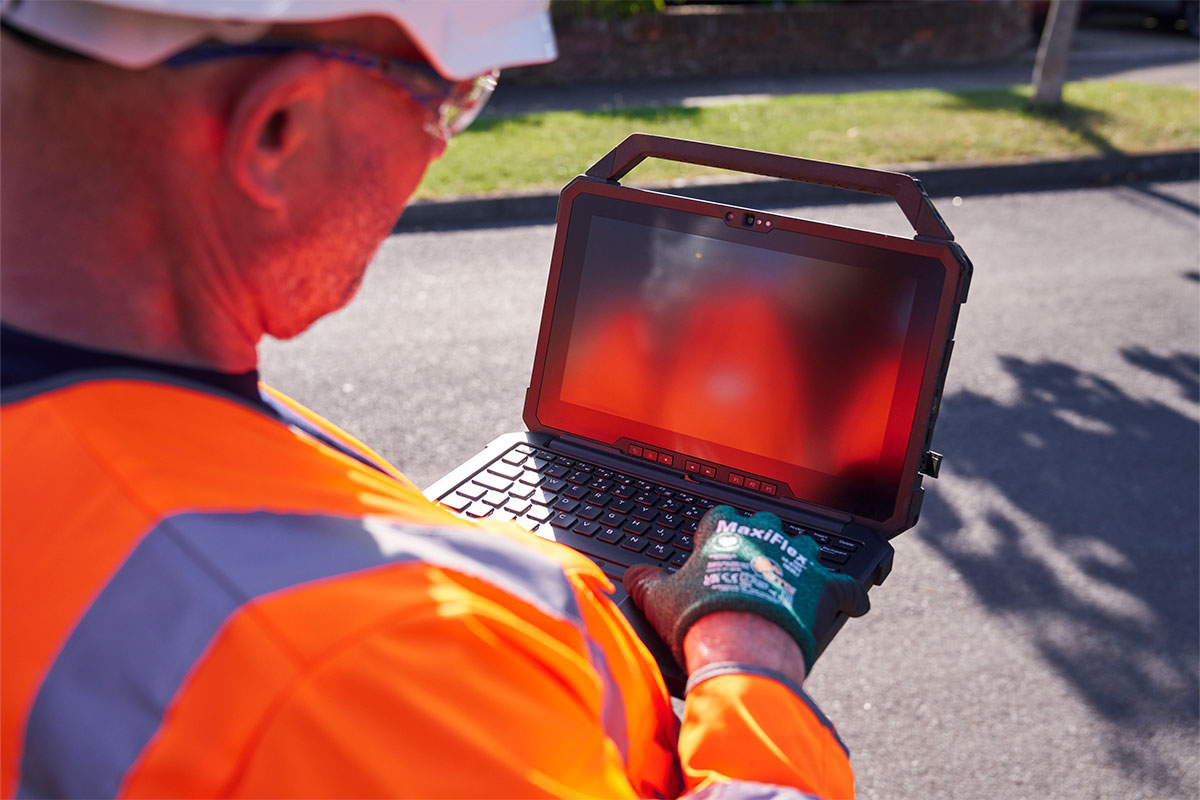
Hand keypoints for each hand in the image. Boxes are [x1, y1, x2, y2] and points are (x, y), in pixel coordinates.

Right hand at [624, 506, 869, 672]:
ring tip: (791, 580)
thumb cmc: (698, 618)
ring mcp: (798, 558)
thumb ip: (644, 580)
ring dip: (800, 561)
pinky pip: (846, 587)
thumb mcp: (658, 598)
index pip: (721, 516)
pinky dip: (850, 595)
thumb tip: (633, 575)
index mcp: (724, 529)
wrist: (739, 646)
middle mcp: (765, 533)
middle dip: (760, 542)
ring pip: (805, 548)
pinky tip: (852, 602)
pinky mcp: (825, 586)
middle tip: (749, 567)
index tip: (713, 553)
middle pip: (765, 525)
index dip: (716, 535)